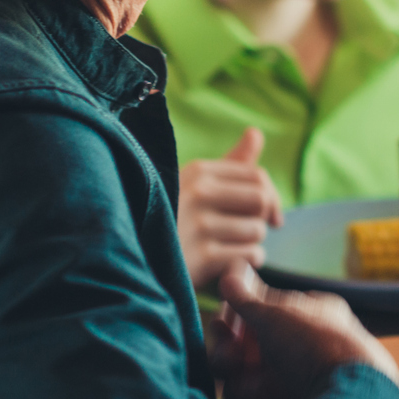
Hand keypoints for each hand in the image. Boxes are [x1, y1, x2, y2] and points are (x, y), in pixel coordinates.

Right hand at [176, 128, 282, 291]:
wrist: (129, 260)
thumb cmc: (171, 221)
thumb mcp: (192, 186)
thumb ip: (230, 164)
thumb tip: (255, 132)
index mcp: (198, 172)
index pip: (257, 176)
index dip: (270, 197)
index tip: (266, 215)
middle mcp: (198, 192)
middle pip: (261, 200)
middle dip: (261, 219)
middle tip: (243, 233)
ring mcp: (198, 224)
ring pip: (257, 231)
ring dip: (251, 244)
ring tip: (226, 249)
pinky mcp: (200, 257)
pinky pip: (250, 255)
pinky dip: (246, 263)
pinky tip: (227, 265)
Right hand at [208, 263, 398, 398]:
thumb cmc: (315, 347)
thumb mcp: (277, 313)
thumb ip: (247, 296)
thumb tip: (233, 269)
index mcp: (300, 325)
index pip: (251, 325)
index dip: (229, 327)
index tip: (222, 327)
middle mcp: (294, 359)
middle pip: (237, 361)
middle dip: (229, 362)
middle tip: (235, 363)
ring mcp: (288, 396)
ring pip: (238, 395)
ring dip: (242, 393)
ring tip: (259, 395)